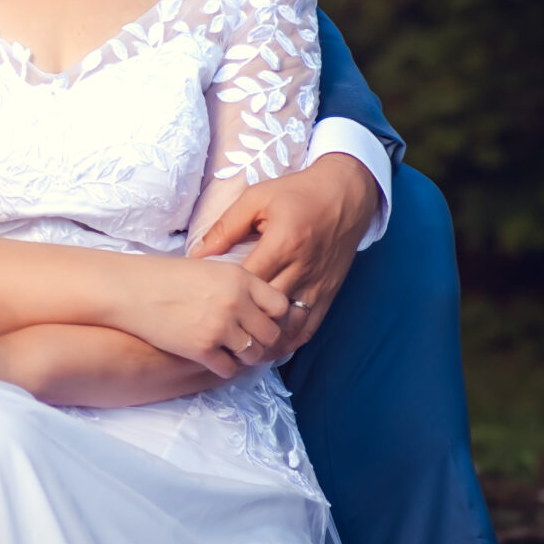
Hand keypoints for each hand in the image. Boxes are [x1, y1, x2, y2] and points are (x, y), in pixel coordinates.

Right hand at [117, 255, 291, 377]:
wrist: (131, 290)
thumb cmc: (165, 276)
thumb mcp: (210, 268)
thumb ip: (236, 285)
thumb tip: (256, 307)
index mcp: (240, 278)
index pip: (280, 305)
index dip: (274, 317)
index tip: (263, 321)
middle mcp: (236, 302)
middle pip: (271, 334)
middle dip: (263, 341)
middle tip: (250, 343)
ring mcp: (220, 327)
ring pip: (253, 355)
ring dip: (245, 357)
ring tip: (232, 352)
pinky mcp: (202, 349)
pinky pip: (229, 369)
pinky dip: (225, 368)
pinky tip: (215, 359)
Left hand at [190, 155, 379, 359]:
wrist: (346, 194)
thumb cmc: (298, 193)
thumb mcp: (257, 198)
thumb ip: (226, 227)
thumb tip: (198, 254)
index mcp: (282, 244)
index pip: (248, 282)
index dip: (226, 298)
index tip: (205, 306)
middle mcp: (301, 269)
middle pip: (267, 310)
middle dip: (243, 325)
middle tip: (217, 336)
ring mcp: (317, 285)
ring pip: (290, 326)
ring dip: (267, 341)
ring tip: (243, 350)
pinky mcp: (329, 293)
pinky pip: (310, 326)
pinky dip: (291, 341)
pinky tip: (273, 348)